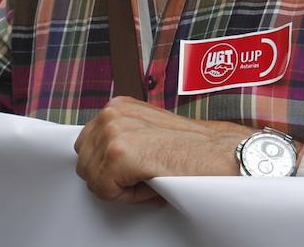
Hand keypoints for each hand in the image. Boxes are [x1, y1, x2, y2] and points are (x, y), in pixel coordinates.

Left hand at [73, 97, 251, 202]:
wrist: (219, 154)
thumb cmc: (190, 149)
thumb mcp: (147, 131)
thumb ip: (122, 136)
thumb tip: (98, 161)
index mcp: (117, 106)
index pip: (86, 146)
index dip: (109, 167)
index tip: (135, 167)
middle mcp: (111, 113)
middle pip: (84, 163)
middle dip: (109, 177)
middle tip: (143, 175)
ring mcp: (113, 132)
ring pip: (92, 179)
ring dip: (119, 187)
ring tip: (149, 177)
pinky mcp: (118, 154)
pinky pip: (105, 191)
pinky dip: (128, 196)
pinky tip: (151, 182)